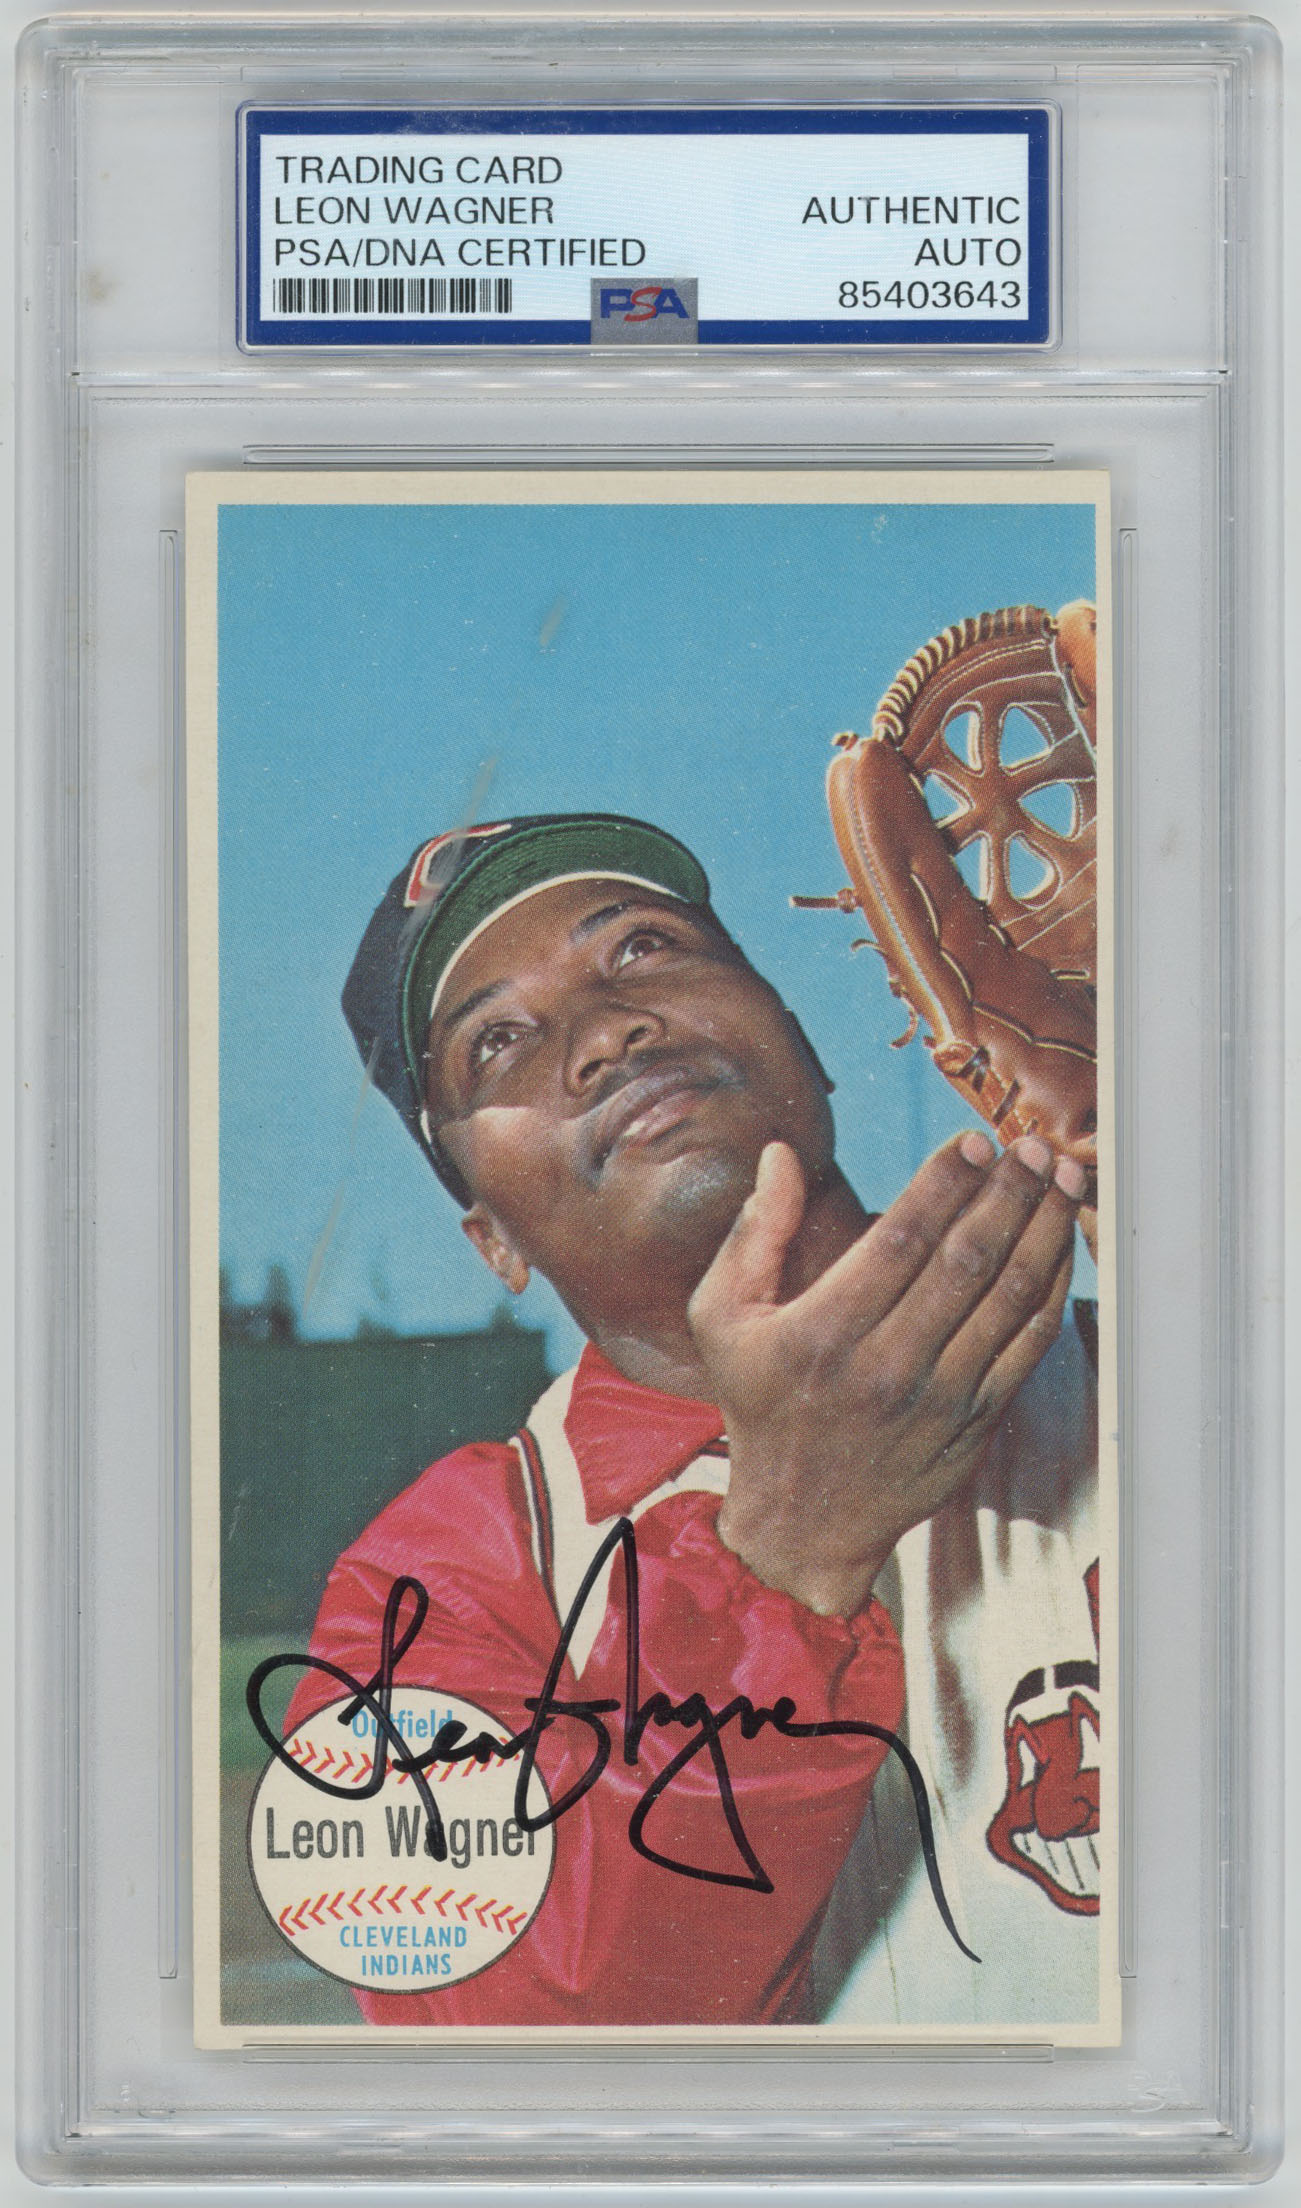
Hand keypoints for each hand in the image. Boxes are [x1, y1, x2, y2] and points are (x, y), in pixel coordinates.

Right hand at [691, 1131, 1084, 1617]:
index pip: (902, 1238)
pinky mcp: (976, 1423)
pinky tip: (1059, 1244)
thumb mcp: (723, 1318)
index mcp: (824, 1332)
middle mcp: (886, 1366)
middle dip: (1009, 1192)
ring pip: (1009, 1298)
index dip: (946, 1183)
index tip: (973, 1142)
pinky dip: (1052, 1289)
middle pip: (967, 1261)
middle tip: (1030, 1145)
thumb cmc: (761, 1405)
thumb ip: (754, 1231)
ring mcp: (940, 1398)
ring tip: (1059, 1178)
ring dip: (1043, 1229)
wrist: (802, 1521)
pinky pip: (1028, 1345)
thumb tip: (781, 1155)